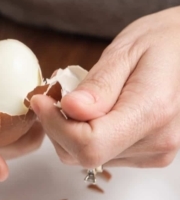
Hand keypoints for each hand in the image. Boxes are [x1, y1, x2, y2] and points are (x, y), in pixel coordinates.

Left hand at [31, 7, 179, 168]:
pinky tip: (91, 109)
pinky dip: (86, 133)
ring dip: (70, 130)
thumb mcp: (125, 52)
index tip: (40, 100)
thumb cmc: (158, 42)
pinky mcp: (148, 152)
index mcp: (151, 112)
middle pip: (85, 155)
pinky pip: (103, 152)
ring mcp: (154, 151)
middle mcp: (157, 141)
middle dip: (58, 127)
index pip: (89, 144)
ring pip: (89, 157)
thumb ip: (100, 85)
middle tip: (53, 97)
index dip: (55, 125)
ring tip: (75, 99)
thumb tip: (71, 110)